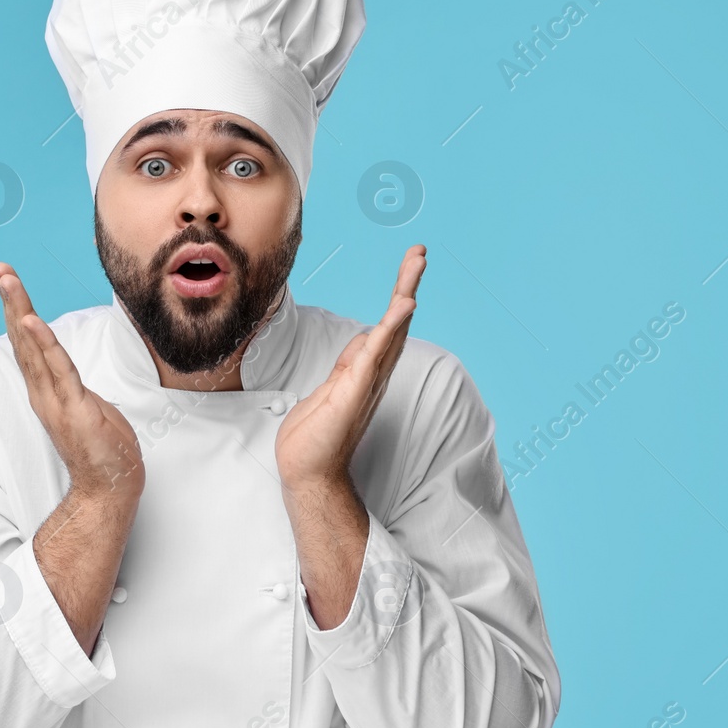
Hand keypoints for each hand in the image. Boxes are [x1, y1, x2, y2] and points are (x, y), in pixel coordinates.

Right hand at [0, 262, 144, 501]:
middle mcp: (43, 393)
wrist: (110, 489)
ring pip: (34, 348)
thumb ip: (75, 388)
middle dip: (11, 301)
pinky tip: (30, 321)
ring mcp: (56, 400)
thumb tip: (72, 377)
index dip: (17, 311)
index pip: (28, 345)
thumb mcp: (90, 408)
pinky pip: (58, 369)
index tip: (7, 281)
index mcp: (47, 391)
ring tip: (8, 282)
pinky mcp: (75, 408)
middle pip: (22, 339)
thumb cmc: (104, 450)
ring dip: (20, 311)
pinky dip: (43, 343)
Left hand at [275, 245, 425, 489]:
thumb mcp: (330, 390)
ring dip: (403, 296)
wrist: (307, 474)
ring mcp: (367, 383)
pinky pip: (376, 353)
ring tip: (416, 266)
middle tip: (420, 253)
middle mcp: (374, 376)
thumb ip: (349, 367)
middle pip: (396, 323)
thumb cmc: (314, 438)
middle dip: (407, 285)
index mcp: (365, 373)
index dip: (397, 297)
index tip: (408, 268)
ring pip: (390, 331)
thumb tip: (363, 342)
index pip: (385, 327)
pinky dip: (390, 328)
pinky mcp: (355, 390)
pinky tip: (404, 307)